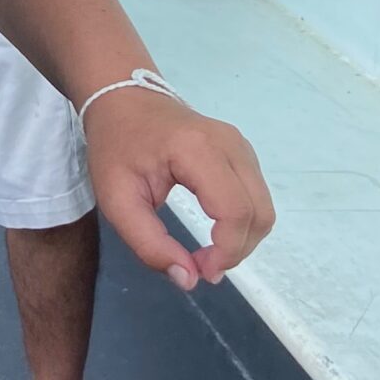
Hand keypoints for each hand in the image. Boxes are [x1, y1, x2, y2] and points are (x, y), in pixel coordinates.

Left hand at [82, 90, 275, 291]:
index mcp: (198, 150)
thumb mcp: (117, 201)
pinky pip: (257, 196)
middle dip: (237, 250)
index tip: (200, 272)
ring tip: (207, 253)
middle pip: (259, 213)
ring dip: (242, 239)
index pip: (235, 210)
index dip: (227, 250)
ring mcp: (241, 145)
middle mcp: (230, 144)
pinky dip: (243, 223)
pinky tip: (216, 232)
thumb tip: (189, 280)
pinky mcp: (242, 152)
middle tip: (202, 267)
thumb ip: (149, 244)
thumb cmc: (115, 147)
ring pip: (263, 207)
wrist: (123, 99)